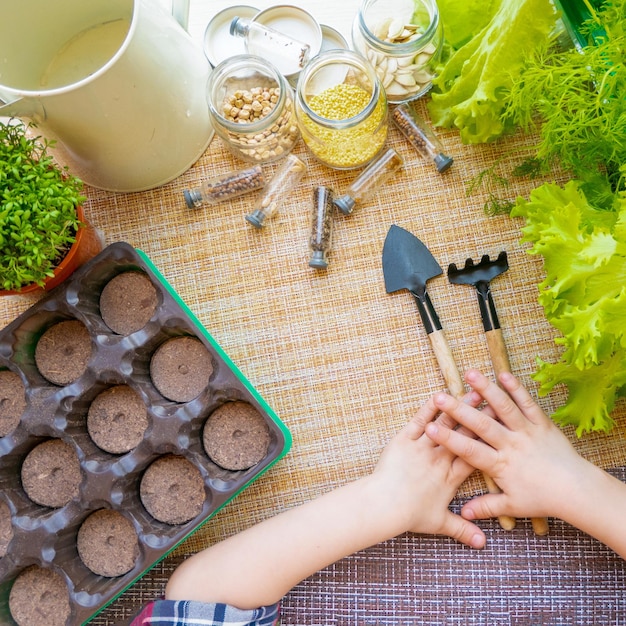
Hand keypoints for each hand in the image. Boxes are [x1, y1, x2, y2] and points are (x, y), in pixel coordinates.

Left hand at [370, 391, 486, 548]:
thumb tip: (482, 544)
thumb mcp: (439, 523)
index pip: (476, 454)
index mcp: (452, 477)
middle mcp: (441, 459)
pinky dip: (429, 408)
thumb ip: (462, 530)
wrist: (384, 505)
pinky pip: (419, 420)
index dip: (490, 440)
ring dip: (459, 407)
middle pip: (465, 435)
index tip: (504, 428)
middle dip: (480, 417)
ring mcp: (423, 447)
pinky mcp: (405, 440)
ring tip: (473, 392)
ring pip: (445, 424)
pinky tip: (438, 395)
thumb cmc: (410, 515)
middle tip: (495, 401)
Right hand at [424, 369, 591, 522]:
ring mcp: (527, 432)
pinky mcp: (542, 423)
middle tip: (442, 396)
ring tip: (471, 374)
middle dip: (459, 409)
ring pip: (504, 408)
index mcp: (500, 465)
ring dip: (487, 390)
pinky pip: (528, 403)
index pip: (469, 450)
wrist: (576, 491)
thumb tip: (464, 512)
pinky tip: (503, 374)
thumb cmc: (543, 499)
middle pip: (481, 424)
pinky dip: (516, 388)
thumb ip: (486, 507)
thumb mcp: (512, 506)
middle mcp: (512, 445)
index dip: (448, 439)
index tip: (430, 428)